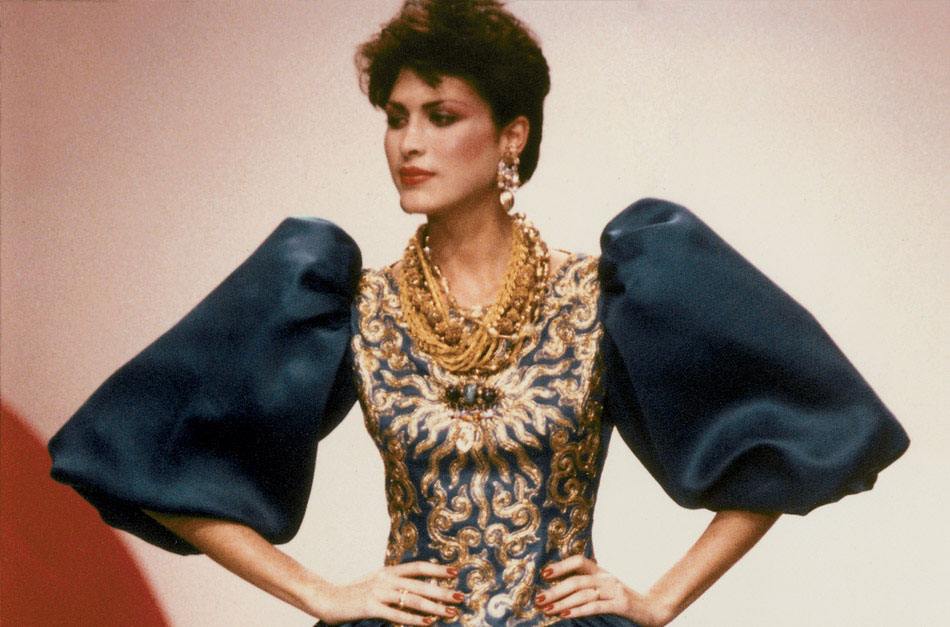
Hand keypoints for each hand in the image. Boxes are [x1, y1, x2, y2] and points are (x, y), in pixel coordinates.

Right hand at [311, 561, 462, 625]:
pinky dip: (413, 619)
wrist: (326, 598)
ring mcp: (377, 592)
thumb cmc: (354, 593)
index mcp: (388, 571)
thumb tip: (418, 587)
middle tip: (460, 597)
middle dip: (442, 591)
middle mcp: (385, 579)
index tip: (455, 572)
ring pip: (411, 599)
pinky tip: (427, 623)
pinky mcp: (370, 607)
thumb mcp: (377, 582)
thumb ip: (395, 583)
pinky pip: (396, 614)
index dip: (436, 569)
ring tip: (450, 613)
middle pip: (419, 584)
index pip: (417, 567)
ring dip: (433, 607)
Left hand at [534, 555, 675, 626]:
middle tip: (538, 599)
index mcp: (601, 572)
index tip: (544, 573)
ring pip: (584, 594)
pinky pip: (596, 607)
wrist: (653, 610)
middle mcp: (606, 578)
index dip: (561, 565)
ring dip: (563, 602)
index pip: (579, 561)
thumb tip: (557, 589)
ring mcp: (614, 591)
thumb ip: (587, 584)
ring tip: (547, 609)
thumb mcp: (605, 587)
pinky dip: (579, 610)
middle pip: (576, 580)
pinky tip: (566, 615)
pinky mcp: (620, 605)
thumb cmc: (623, 600)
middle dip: (555, 590)